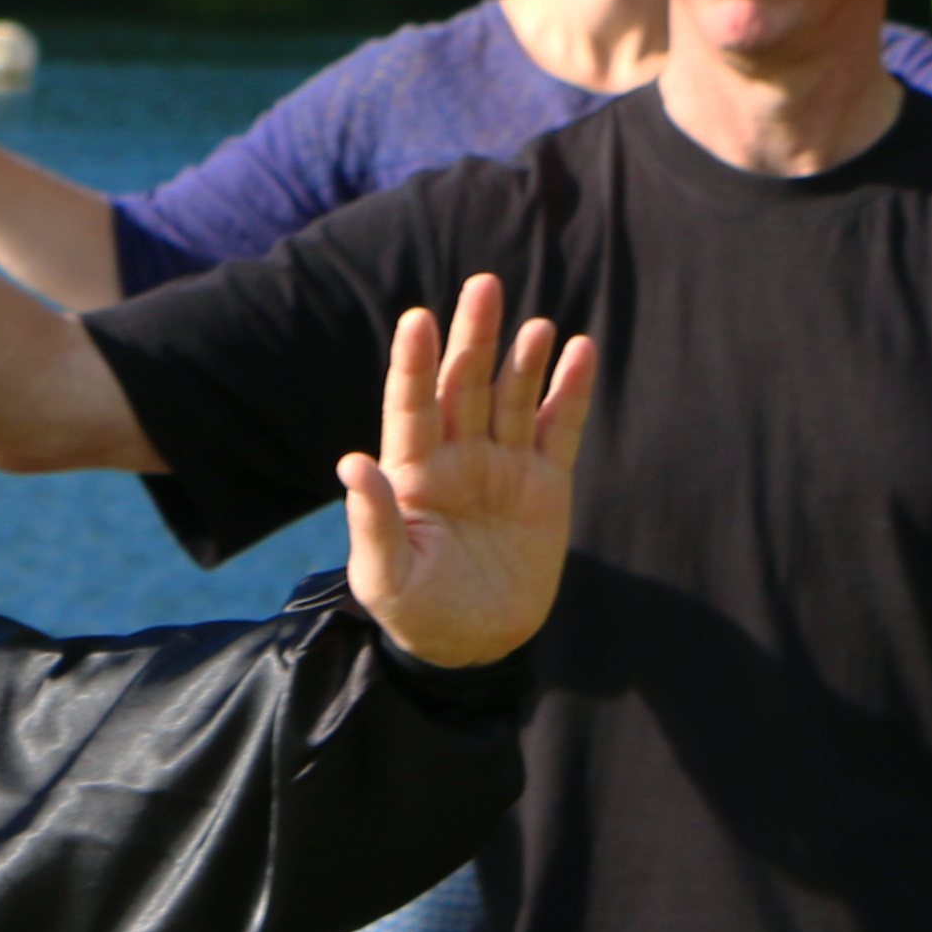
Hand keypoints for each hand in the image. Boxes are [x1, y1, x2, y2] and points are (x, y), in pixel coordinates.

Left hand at [338, 272, 596, 669]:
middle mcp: (456, 458)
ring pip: (514, 399)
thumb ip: (373, 522)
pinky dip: (571, 393)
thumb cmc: (415, 613)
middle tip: (482, 285)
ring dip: (524, 361)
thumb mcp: (385, 577)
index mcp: (411, 473)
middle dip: (474, 338)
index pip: (410, 406)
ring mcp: (503, 467)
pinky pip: (561, 429)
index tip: (417, 319)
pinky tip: (579, 353)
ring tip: (536, 326)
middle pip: (465, 386)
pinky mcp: (546, 486)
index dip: (413, 364)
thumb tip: (352, 464)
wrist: (472, 647)